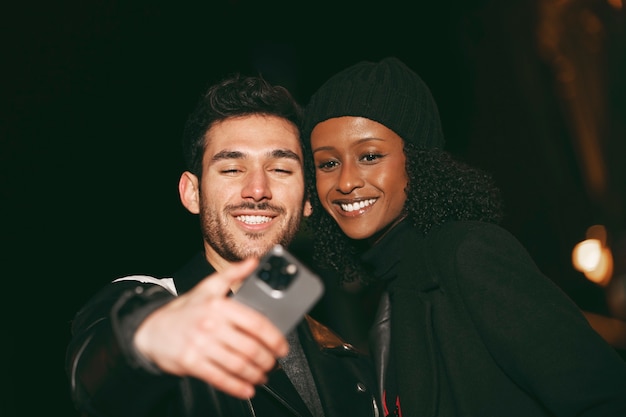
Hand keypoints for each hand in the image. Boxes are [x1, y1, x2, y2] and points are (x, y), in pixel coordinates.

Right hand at [134, 258, 288, 398]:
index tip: (282, 347)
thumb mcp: (208, 287)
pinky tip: (247, 388)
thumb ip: (233, 274)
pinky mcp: (191, 363)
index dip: (274, 338)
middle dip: (267, 360)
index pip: (255, 323)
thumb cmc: (184, 311)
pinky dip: (237, 387)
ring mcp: (200, 345)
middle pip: (250, 347)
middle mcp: (210, 324)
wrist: (152, 330)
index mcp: (219, 305)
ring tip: (262, 375)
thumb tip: (253, 262)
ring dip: (255, 374)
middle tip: (273, 363)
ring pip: (238, 365)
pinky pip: (220, 378)